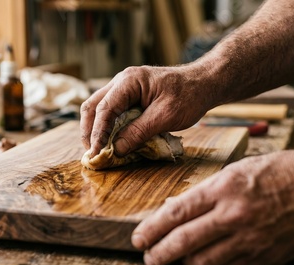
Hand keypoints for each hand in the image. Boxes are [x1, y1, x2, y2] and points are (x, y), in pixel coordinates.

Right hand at [80, 65, 214, 156]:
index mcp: (129, 81)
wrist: (204, 83)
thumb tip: (117, 149)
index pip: (104, 109)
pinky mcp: (129, 97)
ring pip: (98, 108)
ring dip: (95, 129)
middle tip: (92, 153)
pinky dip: (107, 126)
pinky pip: (110, 111)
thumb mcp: (165, 116)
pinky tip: (110, 140)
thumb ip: (139, 132)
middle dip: (89, 131)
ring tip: (98, 149)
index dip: (97, 133)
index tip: (96, 153)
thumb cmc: (189, 96)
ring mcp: (124, 88)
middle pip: (93, 106)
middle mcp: (121, 82)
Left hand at [131, 143, 293, 264]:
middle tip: (149, 257)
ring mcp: (250, 238)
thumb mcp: (236, 171)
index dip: (152, 229)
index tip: (139, 238)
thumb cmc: (278, 172)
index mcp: (224, 188)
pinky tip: (208, 261)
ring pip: (203, 261)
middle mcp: (234, 215)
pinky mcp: (264, 255)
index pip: (176, 213)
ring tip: (177, 258)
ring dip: (185, 262)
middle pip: (184, 241)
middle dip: (160, 253)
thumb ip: (206, 193)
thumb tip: (177, 210)